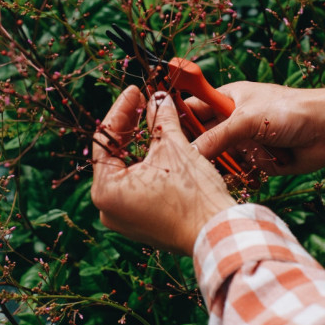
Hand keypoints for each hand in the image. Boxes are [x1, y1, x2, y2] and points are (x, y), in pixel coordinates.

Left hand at [91, 86, 233, 254]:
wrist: (219, 233)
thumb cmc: (193, 195)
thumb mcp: (174, 148)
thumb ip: (161, 118)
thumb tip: (158, 97)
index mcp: (106, 191)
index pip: (106, 140)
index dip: (122, 111)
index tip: (136, 91)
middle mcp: (108, 208)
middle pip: (115, 155)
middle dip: (132, 126)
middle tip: (144, 101)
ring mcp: (124, 218)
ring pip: (128, 170)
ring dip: (141, 144)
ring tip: (154, 119)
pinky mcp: (142, 222)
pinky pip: (138, 185)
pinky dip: (148, 164)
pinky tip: (160, 145)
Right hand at [188, 80, 324, 175]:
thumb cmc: (288, 111)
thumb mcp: (246, 119)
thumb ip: (216, 137)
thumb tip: (189, 154)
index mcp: (227, 100)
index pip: (192, 109)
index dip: (176, 120)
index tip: (158, 135)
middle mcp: (233, 121)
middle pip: (203, 138)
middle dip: (196, 151)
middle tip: (181, 164)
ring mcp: (245, 142)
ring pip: (219, 159)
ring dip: (220, 165)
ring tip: (213, 173)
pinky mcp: (258, 161)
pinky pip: (239, 172)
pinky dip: (240, 174)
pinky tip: (242, 174)